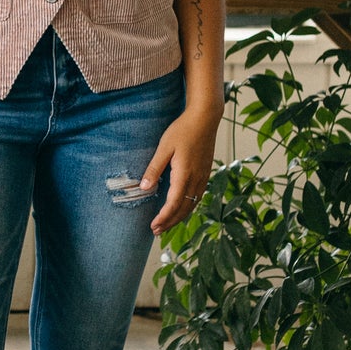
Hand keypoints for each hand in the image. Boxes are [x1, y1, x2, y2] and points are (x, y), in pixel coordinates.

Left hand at [141, 106, 222, 234]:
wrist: (205, 118)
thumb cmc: (183, 130)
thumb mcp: (164, 147)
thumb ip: (154, 168)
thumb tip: (145, 187)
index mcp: (184, 174)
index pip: (173, 204)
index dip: (163, 218)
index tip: (153, 226)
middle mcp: (196, 179)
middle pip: (184, 209)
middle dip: (170, 222)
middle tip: (157, 231)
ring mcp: (203, 177)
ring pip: (192, 204)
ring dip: (179, 217)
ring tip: (167, 224)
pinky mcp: (205, 173)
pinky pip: (197, 197)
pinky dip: (188, 207)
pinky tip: (181, 208)